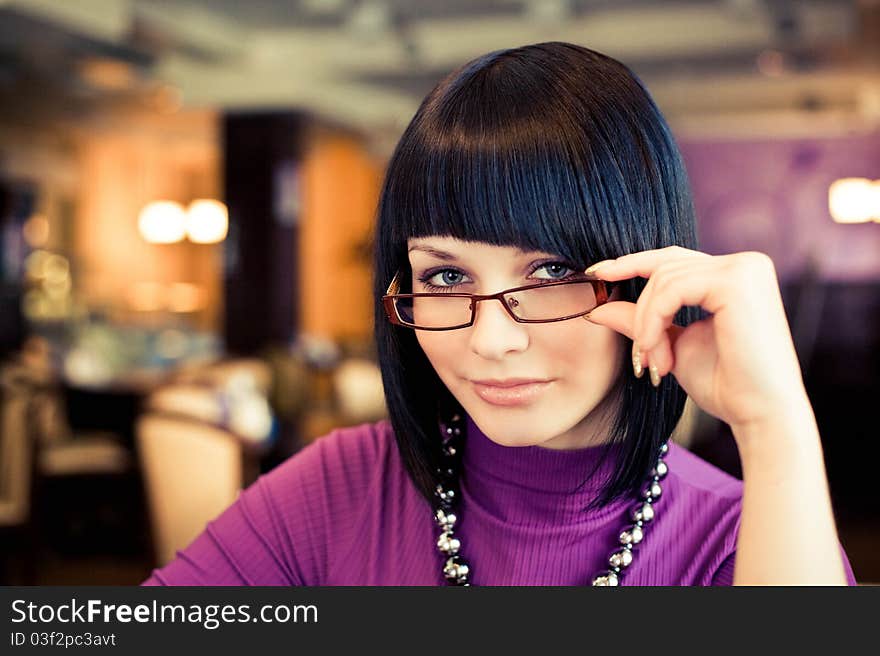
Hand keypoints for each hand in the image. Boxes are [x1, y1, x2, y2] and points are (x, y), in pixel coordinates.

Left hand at [585, 246, 810, 435]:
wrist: (759, 414)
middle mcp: (745, 264)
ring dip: (648, 326)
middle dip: (641, 311)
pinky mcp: (737, 281)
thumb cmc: (725, 384)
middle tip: (639, 357)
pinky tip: (659, 354)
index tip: (595, 275)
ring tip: (656, 364)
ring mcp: (744, 269)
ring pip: (662, 280)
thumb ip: (641, 321)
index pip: (672, 259)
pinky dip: (653, 322)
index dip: (631, 263)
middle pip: (664, 266)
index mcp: (735, 275)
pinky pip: (671, 290)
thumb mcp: (672, 345)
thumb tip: (597, 307)